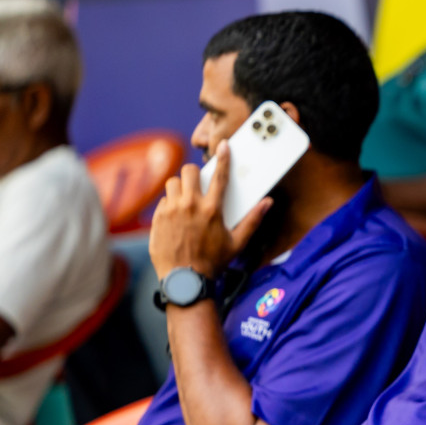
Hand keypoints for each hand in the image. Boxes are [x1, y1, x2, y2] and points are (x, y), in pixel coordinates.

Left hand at [149, 141, 271, 278]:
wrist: (185, 279)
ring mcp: (171, 211)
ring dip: (179, 187)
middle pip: (189, 171)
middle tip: (198, 184)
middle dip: (194, 174)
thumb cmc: (213, 262)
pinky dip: (169, 205)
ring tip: (185, 200)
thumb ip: (252, 220)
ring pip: (172, 183)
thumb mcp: (237, 243)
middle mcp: (190, 205)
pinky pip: (163, 201)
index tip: (223, 145)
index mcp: (212, 210)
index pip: (220, 177)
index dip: (223, 158)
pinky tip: (176, 218)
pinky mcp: (158, 218)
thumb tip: (268, 203)